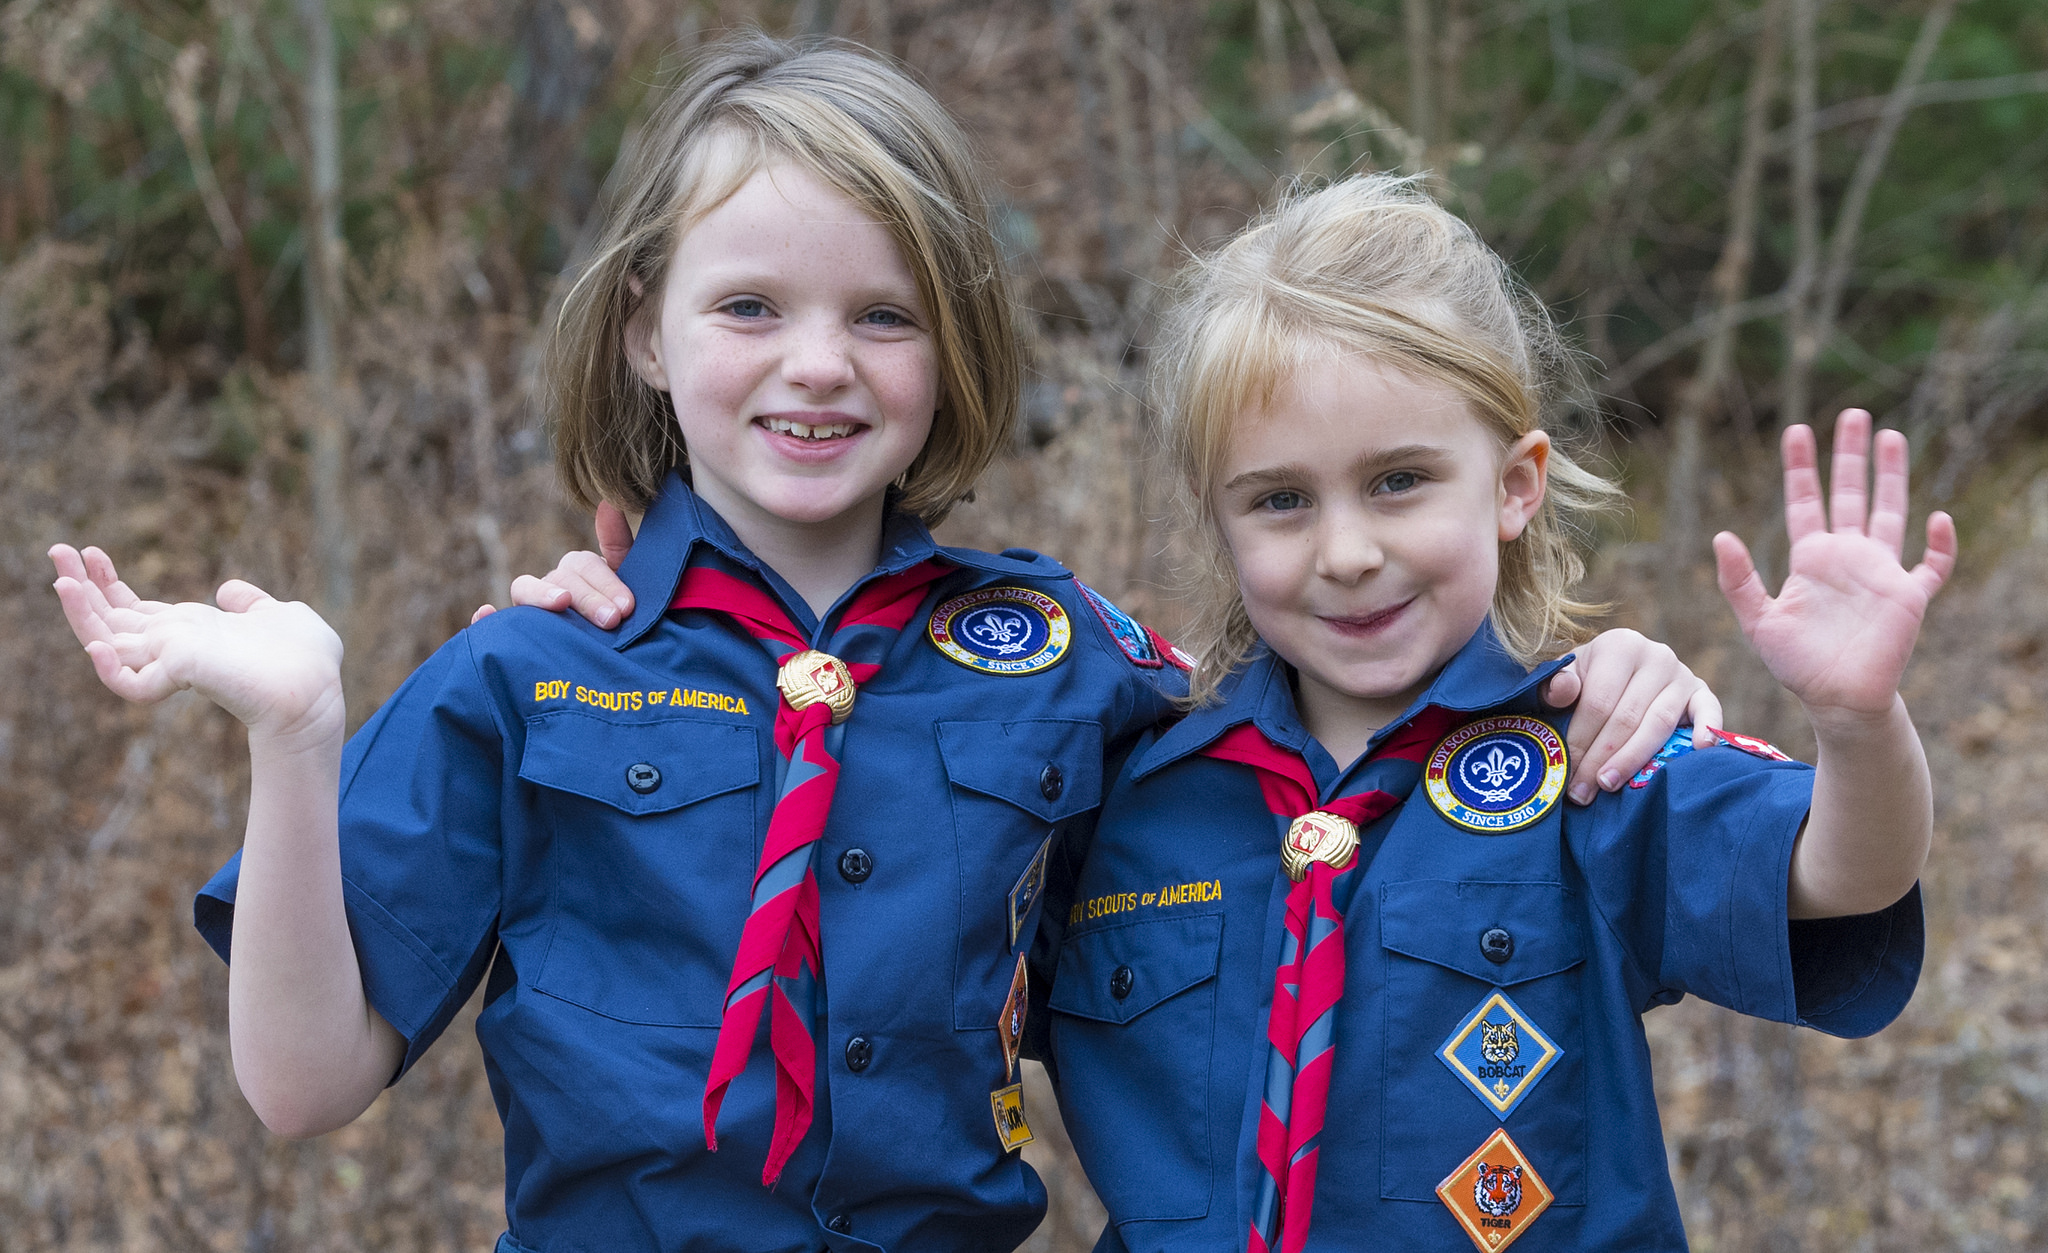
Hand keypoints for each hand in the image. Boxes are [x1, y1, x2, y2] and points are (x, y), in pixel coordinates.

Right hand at [51, 544, 343, 743]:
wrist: (317, 691)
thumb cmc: (306, 662)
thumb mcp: (278, 615)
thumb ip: (250, 603)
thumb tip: (227, 590)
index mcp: (191, 633)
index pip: (135, 611)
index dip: (109, 584)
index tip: (93, 552)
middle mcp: (174, 648)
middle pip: (111, 621)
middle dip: (81, 587)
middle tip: (56, 550)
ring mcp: (173, 664)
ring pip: (107, 644)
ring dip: (80, 613)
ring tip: (60, 578)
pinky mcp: (181, 676)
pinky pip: (128, 684)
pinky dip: (107, 668)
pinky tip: (96, 644)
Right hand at [470, 500, 637, 626]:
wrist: (622, 661)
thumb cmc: (626, 618)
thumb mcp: (631, 583)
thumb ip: (619, 546)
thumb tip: (608, 504)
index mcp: (579, 572)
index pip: (584, 566)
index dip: (606, 583)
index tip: (627, 606)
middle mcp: (552, 585)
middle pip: (559, 578)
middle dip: (587, 598)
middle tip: (611, 620)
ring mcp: (533, 609)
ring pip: (524, 590)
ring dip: (541, 596)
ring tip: (560, 604)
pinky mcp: (519, 634)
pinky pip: (495, 624)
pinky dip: (484, 618)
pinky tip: (483, 615)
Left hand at [1542, 629, 1722, 804]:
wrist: (1620, 672)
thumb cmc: (1587, 680)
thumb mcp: (1566, 676)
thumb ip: (1555, 683)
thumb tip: (1563, 691)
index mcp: (1619, 646)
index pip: (1599, 702)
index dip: (1580, 739)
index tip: (1566, 771)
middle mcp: (1656, 656)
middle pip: (1627, 717)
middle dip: (1601, 758)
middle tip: (1582, 792)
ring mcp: (1682, 674)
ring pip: (1659, 724)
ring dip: (1633, 759)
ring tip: (1609, 785)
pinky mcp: (1702, 693)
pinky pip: (1709, 712)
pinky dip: (1707, 729)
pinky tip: (1699, 749)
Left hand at [1714, 410, 1955, 728]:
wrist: (1836, 700)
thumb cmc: (1796, 664)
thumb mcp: (1757, 621)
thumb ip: (1738, 581)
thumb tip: (1722, 536)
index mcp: (1811, 559)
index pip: (1806, 502)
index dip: (1801, 468)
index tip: (1796, 430)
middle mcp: (1847, 557)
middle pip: (1850, 494)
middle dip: (1850, 456)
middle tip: (1853, 414)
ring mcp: (1880, 573)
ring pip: (1890, 512)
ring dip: (1891, 476)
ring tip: (1890, 435)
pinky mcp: (1909, 596)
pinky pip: (1931, 565)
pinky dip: (1938, 544)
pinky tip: (1937, 518)